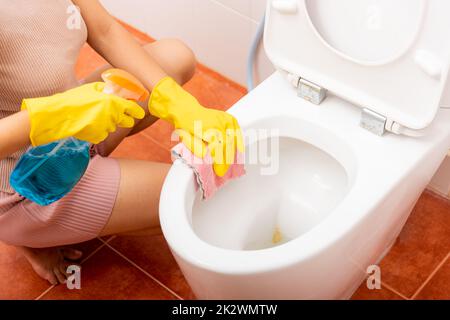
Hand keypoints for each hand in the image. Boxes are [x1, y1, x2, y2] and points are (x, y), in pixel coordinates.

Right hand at [22, 82, 144, 145]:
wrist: (60, 114)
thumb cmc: (76, 98)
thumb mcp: (92, 88)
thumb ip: (107, 90)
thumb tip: (116, 91)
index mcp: (114, 103)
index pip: (134, 110)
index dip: (138, 112)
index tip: (139, 113)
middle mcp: (113, 116)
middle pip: (128, 122)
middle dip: (125, 119)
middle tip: (116, 114)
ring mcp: (106, 128)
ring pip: (113, 127)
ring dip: (108, 123)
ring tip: (93, 116)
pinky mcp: (98, 137)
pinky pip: (103, 134)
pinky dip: (98, 130)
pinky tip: (88, 124)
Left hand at [148, 77, 243, 176]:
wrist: (187, 110)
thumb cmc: (185, 126)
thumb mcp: (186, 138)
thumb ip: (196, 148)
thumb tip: (207, 157)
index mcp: (207, 126)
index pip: (220, 146)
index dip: (221, 160)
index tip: (218, 170)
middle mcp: (218, 121)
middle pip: (228, 143)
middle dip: (226, 160)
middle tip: (222, 171)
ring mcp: (225, 118)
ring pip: (234, 138)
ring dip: (233, 153)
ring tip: (228, 164)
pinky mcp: (229, 118)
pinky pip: (237, 131)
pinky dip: (238, 141)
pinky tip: (238, 150)